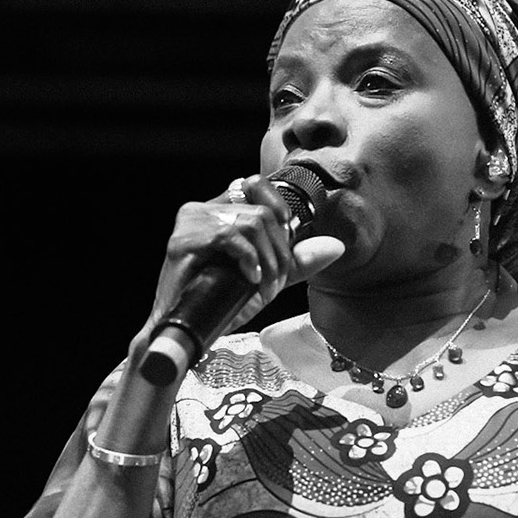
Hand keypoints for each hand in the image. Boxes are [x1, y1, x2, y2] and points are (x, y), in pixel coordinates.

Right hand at [135, 174, 343, 350]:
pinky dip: (249, 258)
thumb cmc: (219, 304)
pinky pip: (230, 235)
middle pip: (260, 210)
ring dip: (268, 259)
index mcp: (216, 211)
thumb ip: (295, 261)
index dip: (278, 203)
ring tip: (264, 286)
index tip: (288, 233)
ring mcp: (189, 223)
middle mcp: (200, 210)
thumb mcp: (265, 278)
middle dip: (279, 249)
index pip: (253, 184)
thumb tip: (335, 246)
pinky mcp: (182, 241)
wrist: (186, 333)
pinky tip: (250, 278)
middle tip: (276, 280)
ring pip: (250, 223)